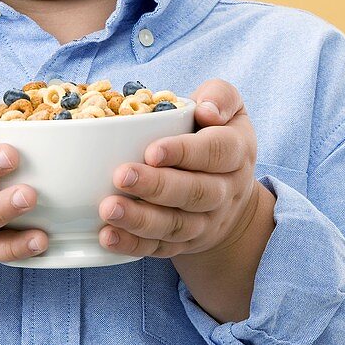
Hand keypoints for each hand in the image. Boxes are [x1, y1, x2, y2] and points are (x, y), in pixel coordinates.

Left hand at [97, 80, 258, 258]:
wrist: (232, 194)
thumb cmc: (218, 135)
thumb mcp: (230, 108)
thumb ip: (221, 96)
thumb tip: (207, 110)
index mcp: (236, 152)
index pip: (216, 152)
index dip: (184, 152)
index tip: (152, 150)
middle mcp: (226, 190)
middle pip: (195, 193)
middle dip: (156, 187)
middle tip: (121, 175)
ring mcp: (207, 221)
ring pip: (177, 225)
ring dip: (141, 220)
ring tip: (108, 209)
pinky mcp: (185, 243)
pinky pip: (160, 249)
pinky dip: (133, 245)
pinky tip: (108, 236)